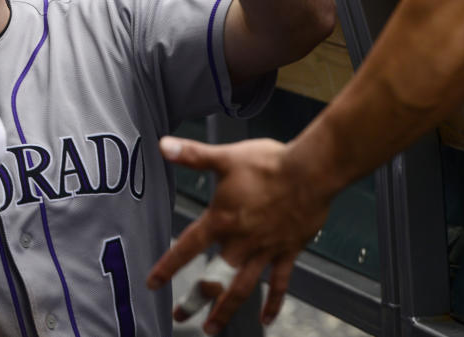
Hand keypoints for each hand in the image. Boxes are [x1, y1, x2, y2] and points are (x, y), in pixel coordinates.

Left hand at [148, 136, 331, 333]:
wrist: (311, 172)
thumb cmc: (268, 164)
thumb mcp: (224, 157)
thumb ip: (192, 155)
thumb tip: (163, 146)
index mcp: (221, 221)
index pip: (187, 248)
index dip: (168, 266)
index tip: (153, 283)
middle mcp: (241, 242)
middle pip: (213, 278)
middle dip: (195, 299)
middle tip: (181, 316)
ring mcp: (265, 250)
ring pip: (242, 288)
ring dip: (226, 309)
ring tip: (212, 328)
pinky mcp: (288, 252)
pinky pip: (279, 284)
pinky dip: (273, 303)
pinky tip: (266, 319)